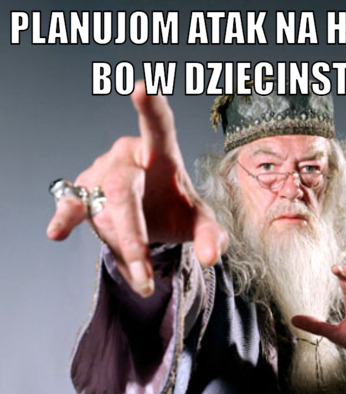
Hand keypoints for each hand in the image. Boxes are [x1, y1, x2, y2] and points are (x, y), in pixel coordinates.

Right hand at [46, 81, 226, 296]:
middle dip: (134, 237)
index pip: (158, 125)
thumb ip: (212, 236)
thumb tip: (212, 256)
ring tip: (141, 276)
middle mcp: (127, 156)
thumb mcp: (199, 222)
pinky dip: (65, 219)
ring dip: (120, 246)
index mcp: (161, 151)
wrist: (151, 219)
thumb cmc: (175, 208)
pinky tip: (57, 232)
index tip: (143, 89)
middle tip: (145, 273)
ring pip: (104, 210)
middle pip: (124, 191)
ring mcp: (102, 173)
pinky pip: (72, 206)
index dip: (151, 109)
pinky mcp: (83, 194)